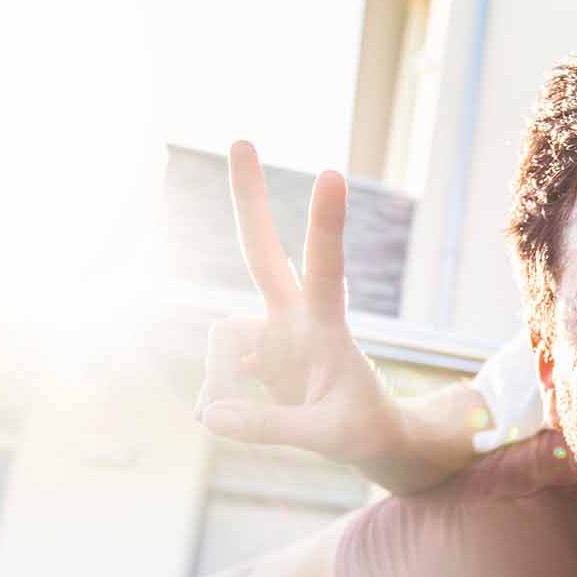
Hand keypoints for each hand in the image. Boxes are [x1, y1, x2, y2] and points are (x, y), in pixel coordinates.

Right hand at [194, 141, 409, 465]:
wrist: (368, 434)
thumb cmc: (362, 430)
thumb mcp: (327, 438)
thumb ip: (268, 426)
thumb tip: (208, 414)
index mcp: (326, 327)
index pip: (327, 269)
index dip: (326, 225)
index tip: (332, 173)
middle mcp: (295, 317)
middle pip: (263, 251)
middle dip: (250, 200)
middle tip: (241, 139)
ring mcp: (271, 330)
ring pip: (221, 336)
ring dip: (217, 378)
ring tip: (233, 419)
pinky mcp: (254, 350)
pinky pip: (216, 370)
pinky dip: (216, 397)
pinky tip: (223, 417)